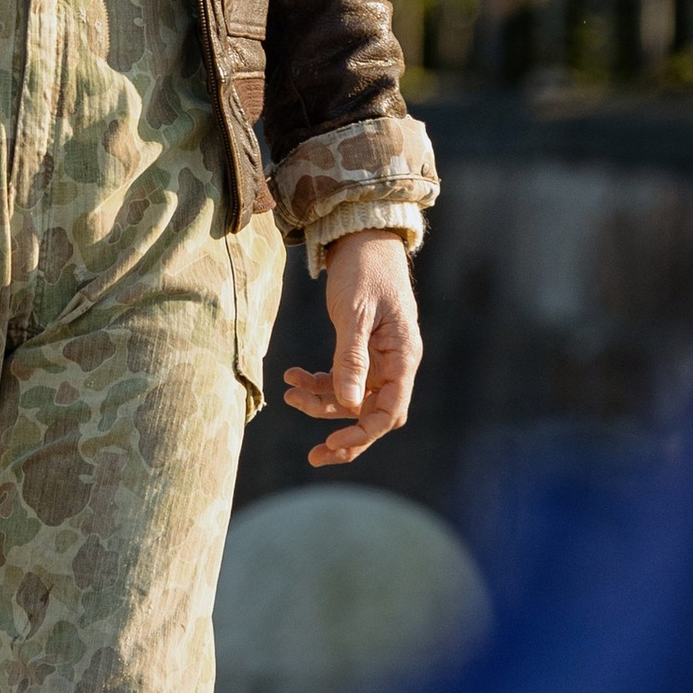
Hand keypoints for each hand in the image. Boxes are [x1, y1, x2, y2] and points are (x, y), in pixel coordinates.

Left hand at [282, 231, 421, 467]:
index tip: (331, 444)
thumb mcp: (354, 313)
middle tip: (314, 455)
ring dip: (321, 404)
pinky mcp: (361, 348)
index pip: (390, 411)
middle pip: (374, 413)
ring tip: (289, 395)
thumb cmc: (364, 270)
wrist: (362, 236)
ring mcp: (379, 357)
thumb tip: (348, 404)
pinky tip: (293, 376)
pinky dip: (318, 382)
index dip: (363, 433)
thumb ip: (351, 358)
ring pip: (353, 397)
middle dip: (343, 433)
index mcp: (403, 356)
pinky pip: (342, 377)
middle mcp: (395, 362)